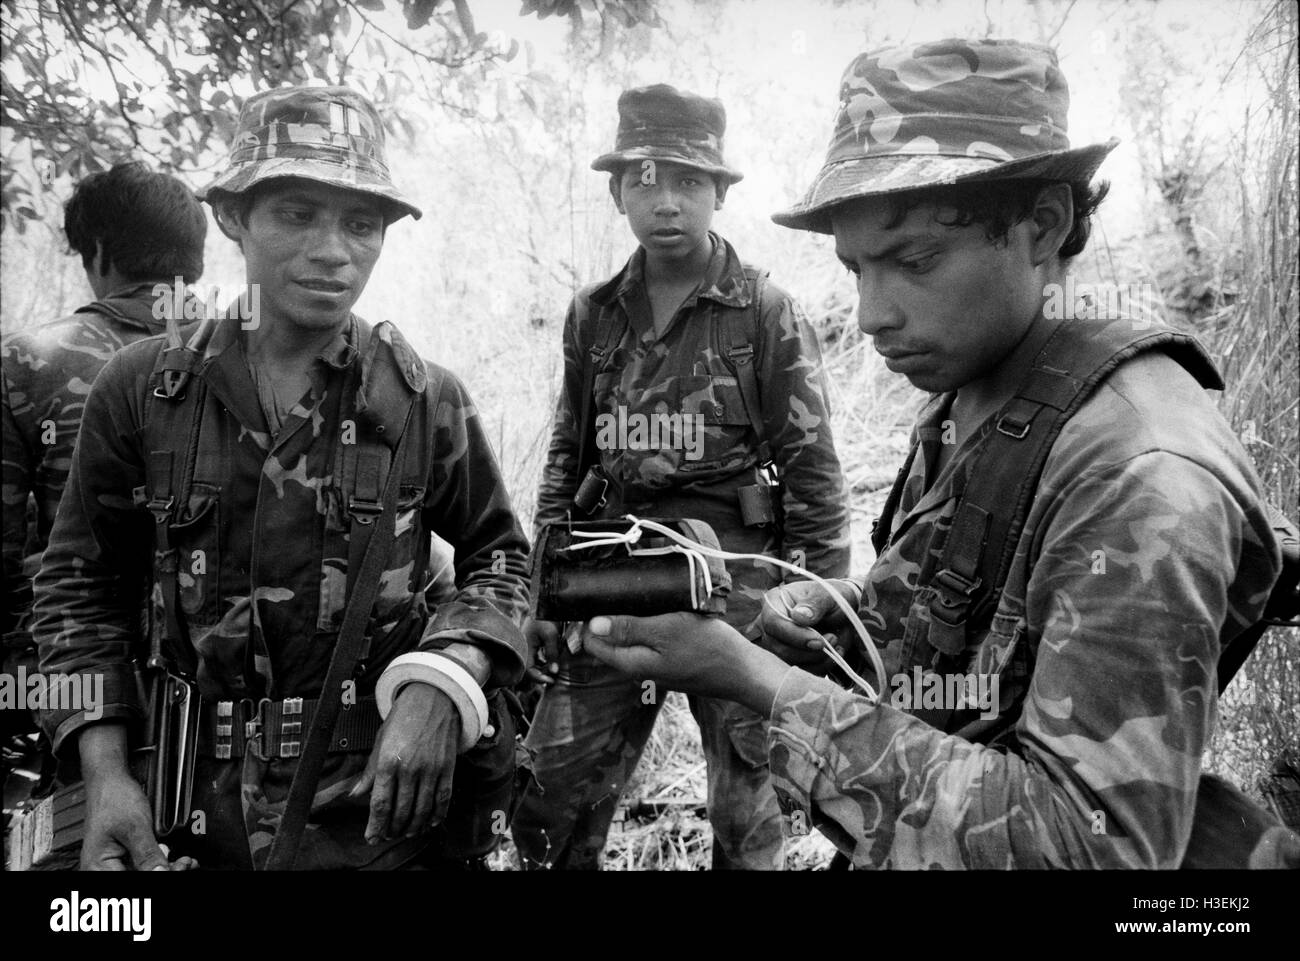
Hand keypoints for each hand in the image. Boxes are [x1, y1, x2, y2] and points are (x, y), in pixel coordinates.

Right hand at [79, 725, 196, 870]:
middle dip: (165, 873)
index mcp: (98, 867)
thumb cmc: (114, 799)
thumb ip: (148, 854)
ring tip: (185, 862)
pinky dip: (162, 863)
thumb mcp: (135, 826)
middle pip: (139, 879)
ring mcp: (115, 864)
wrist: (110, 781)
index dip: (157, 876)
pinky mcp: (126, 857)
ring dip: (167, 869)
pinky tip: (178, 861)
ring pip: (145, 874)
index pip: (130, 881)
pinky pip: (145, 866)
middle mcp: (103, 870)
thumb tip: (162, 874)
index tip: (177, 870)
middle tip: (185, 865)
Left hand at [352, 683, 460, 843]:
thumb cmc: (404, 717)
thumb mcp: (380, 741)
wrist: (433, 697)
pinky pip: (443, 798)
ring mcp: (431, 769)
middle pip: (401, 811)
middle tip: (388, 835)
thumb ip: (369, 771)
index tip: (371, 838)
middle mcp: (410, 768)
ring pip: (422, 809)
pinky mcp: (448, 767)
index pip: (380, 803)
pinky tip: (430, 822)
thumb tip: (356, 794)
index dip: (375, 825)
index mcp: (388, 761)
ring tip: (407, 832)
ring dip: (414, 826)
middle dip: (393, 829)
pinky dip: (437, 814)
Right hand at [523, 617, 561, 686]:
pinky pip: (538, 658)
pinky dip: (545, 661)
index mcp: (525, 647)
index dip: (538, 678)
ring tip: (555, 666)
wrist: (547, 604)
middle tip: (554, 677)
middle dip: (543, 674)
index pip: (528, 670)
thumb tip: (554, 671)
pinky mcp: (533, 644)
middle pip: (531, 669)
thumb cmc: (547, 618)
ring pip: (535, 664)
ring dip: (545, 667)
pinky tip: (554, 658)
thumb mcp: (552, 635)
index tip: (551, 680)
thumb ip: (552, 654)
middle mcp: (524, 648)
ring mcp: (528, 646)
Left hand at [581, 613, 790, 715]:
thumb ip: (629, 628)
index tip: (596, 593)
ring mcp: (654, 665)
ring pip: (631, 638)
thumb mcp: (666, 631)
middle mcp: (638, 668)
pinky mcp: (669, 660)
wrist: (743, 670)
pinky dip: (648, 623)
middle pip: (610, 640)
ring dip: (631, 618)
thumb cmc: (707, 648)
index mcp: (632, 663)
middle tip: (620, 588)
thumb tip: (591, 624)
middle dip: (609, 615)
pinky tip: (659, 608)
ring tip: (640, 594)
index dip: (588, 619)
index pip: (593, 642)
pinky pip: (649, 640)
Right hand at [756, 580, 857, 666]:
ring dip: (817, 660)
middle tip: (833, 639)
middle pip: (779, 649)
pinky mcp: (789, 661)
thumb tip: (799, 617)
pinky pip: (800, 673)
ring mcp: (777, 646)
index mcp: (774, 603)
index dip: (795, 635)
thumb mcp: (827, 595)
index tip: (819, 641)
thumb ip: (815, 604)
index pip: (773, 623)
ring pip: (789, 665)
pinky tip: (833, 655)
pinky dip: (820, 668)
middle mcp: (770, 627)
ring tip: (836, 643)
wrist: (840, 613)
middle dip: (809, 652)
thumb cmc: (830, 598)